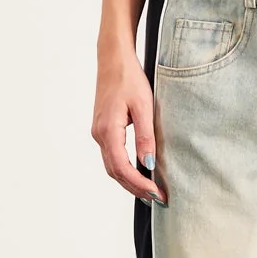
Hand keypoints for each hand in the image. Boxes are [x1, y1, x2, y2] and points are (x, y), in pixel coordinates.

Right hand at [92, 53, 166, 204]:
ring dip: (129, 181)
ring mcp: (99, 132)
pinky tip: (138, 172)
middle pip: (115, 172)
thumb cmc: (129, 78)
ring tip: (149, 191)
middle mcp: (99, 135)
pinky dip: (124, 169)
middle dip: (135, 188)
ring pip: (112, 166)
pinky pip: (112, 156)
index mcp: (108, 131)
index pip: (123, 168)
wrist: (113, 59)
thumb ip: (146, 137)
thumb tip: (148, 165)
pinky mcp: (103, 129)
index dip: (140, 184)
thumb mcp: (144, 106)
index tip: (157, 194)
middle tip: (157, 199)